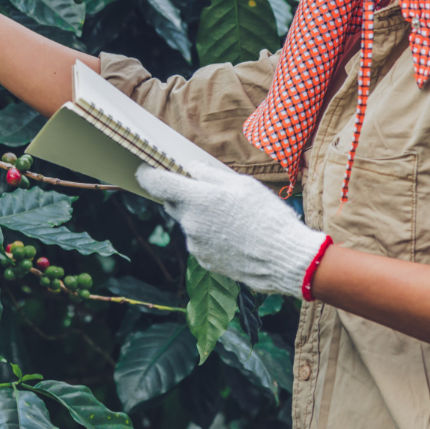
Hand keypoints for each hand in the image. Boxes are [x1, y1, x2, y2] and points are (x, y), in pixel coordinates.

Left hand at [135, 161, 328, 296]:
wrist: (283, 259)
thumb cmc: (267, 216)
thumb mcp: (242, 185)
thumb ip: (210, 174)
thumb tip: (189, 168)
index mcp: (197, 199)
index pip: (156, 183)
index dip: (147, 174)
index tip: (146, 168)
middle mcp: (190, 222)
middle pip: (172, 203)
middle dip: (184, 195)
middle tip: (209, 193)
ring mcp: (195, 244)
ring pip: (188, 223)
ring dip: (200, 217)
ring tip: (232, 219)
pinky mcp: (204, 260)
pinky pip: (199, 241)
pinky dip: (209, 235)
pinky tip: (233, 235)